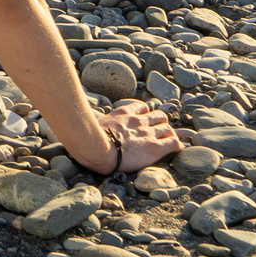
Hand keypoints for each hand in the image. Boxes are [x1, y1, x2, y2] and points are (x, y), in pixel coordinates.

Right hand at [67, 103, 182, 173]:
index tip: (146, 120)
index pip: (142, 108)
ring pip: (168, 127)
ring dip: (169, 133)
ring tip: (170, 140)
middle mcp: (139, 120)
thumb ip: (95, 123)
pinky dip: (177, 144)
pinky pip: (173, 142)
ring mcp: (149, 133)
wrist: (98, 148)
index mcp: (124, 114)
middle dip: (161, 122)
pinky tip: (177, 148)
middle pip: (159, 115)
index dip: (146, 114)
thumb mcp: (93, 124)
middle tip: (160, 131)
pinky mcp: (155, 147)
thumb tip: (78, 123)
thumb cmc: (91, 139)